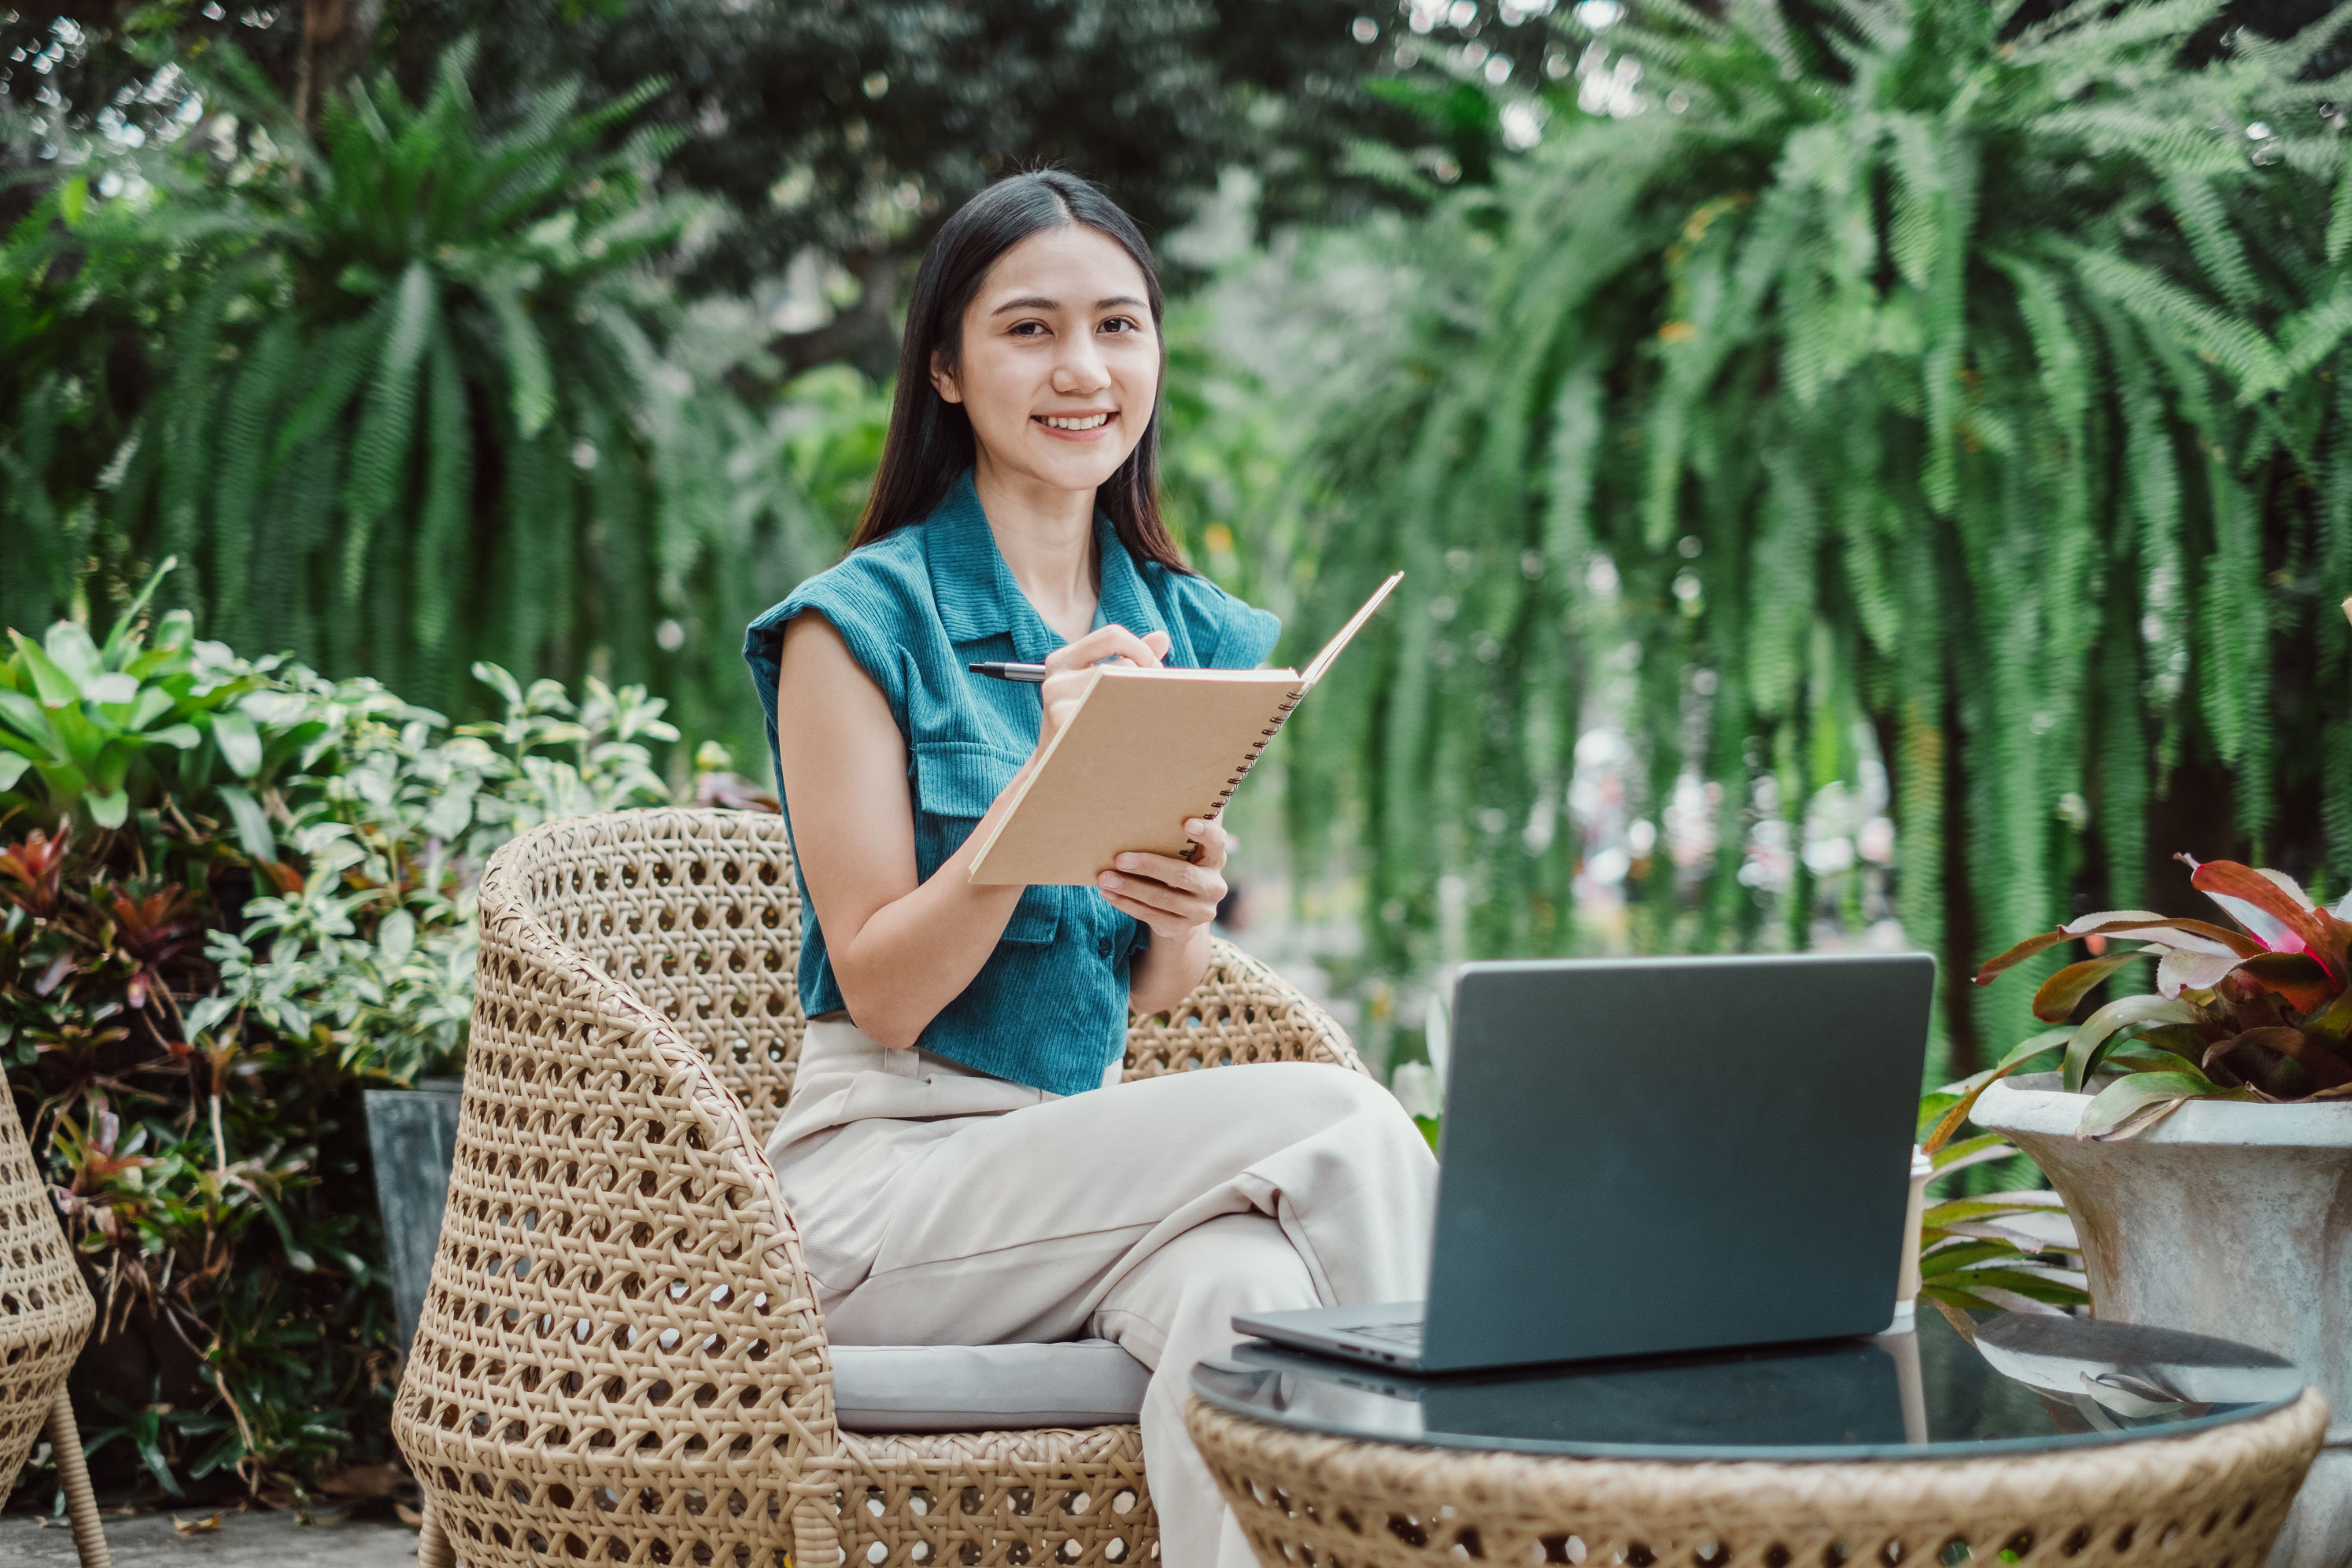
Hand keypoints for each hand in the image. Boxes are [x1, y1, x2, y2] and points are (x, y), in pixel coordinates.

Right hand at [1034, 624, 1170, 756]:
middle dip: (1149, 680)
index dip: (1141, 649)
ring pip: (1123, 692)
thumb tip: (1162, 637)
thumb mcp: (1099, 686)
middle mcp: (1055, 680)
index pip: (1112, 635)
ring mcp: (1056, 706)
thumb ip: (1129, 660)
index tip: (1154, 670)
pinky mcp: (1065, 730)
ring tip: (1148, 721)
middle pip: (1124, 666)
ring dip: (1143, 705)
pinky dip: (1131, 727)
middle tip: (1160, 699)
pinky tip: (1133, 740)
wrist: (1056, 772)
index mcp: (1062, 661)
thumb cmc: (1087, 724)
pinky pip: (1114, 720)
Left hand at [1097, 817, 1228, 940]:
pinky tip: (1109, 894)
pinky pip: (1151, 916)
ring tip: (1105, 878)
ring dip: (1130, 888)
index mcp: (1215, 859)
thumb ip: (1173, 835)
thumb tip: (1143, 801)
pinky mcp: (1182, 928)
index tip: (1187, 823)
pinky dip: (1127, 904)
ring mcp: (1200, 911)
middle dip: (1149, 866)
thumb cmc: (1175, 867)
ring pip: (1163, 898)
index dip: (1206, 833)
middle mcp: (1213, 886)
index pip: (1217, 843)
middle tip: (1119, 858)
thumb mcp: (1181, 853)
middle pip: (1183, 875)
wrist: (1181, 913)